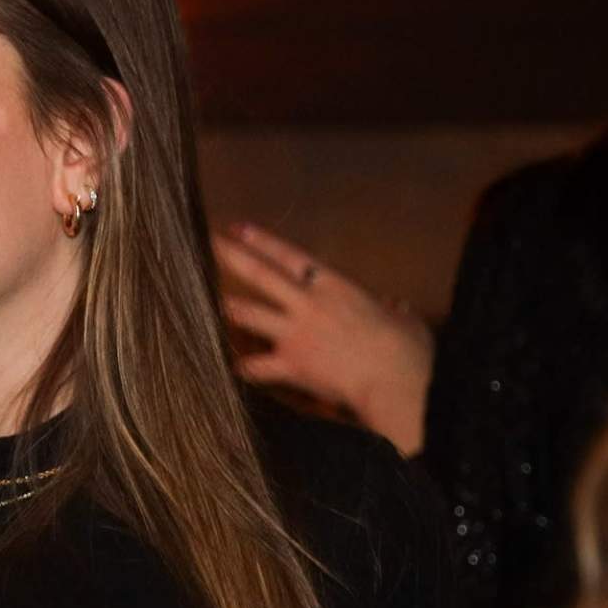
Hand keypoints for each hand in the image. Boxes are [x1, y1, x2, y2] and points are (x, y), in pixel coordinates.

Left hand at [216, 224, 433, 456]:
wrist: (395, 378)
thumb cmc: (406, 348)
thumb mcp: (403, 319)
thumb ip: (393, 311)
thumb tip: (395, 308)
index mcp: (335, 286)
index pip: (291, 256)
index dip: (263, 241)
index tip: (239, 229)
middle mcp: (308, 305)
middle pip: (261, 275)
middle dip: (232, 256)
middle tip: (208, 243)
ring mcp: (295, 334)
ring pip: (249, 315)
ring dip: (226, 307)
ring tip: (201, 299)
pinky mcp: (292, 365)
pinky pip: (258, 367)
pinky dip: (243, 368)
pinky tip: (228, 368)